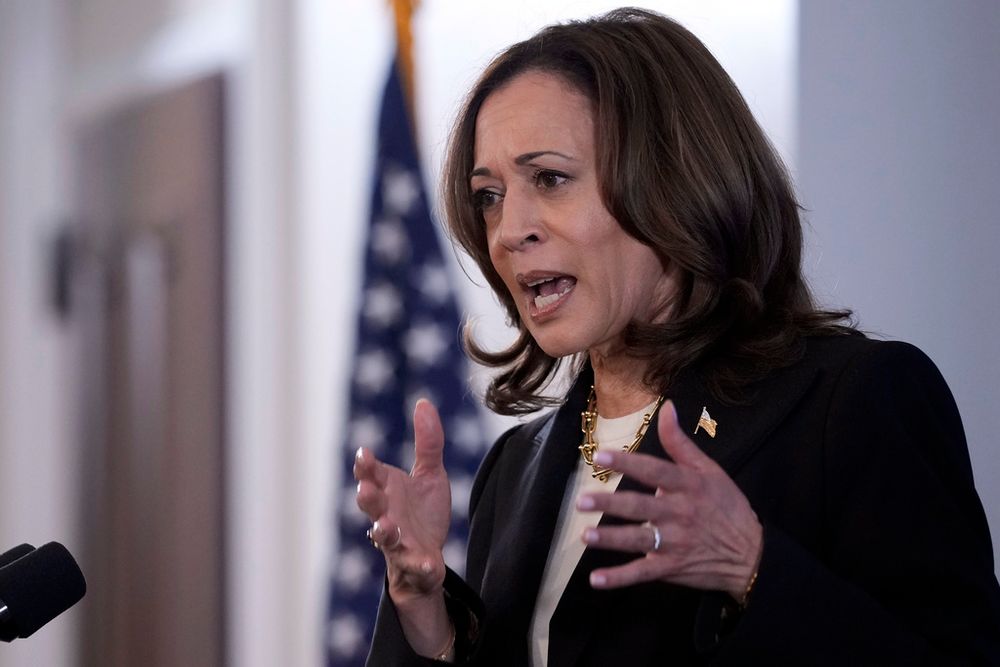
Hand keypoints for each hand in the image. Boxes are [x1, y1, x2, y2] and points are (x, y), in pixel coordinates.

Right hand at [354, 399, 451, 604]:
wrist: (428, 557)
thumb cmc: (422, 513)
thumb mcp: (430, 474)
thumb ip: (428, 443)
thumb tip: (423, 401)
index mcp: (387, 490)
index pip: (370, 475)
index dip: (365, 466)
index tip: (364, 454)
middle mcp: (386, 514)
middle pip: (371, 505)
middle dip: (367, 498)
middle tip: (365, 489)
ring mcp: (398, 541)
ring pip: (385, 536)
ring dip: (383, 531)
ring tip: (384, 527)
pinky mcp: (414, 562)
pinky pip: (414, 565)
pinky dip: (419, 565)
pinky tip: (427, 563)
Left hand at [577, 401, 761, 600]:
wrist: (751, 554)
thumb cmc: (726, 506)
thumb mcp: (709, 470)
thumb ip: (681, 442)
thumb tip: (666, 408)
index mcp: (687, 486)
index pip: (653, 471)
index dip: (627, 463)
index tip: (601, 456)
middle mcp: (679, 514)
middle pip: (639, 507)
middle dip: (610, 504)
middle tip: (582, 500)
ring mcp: (674, 543)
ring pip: (637, 540)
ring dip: (611, 539)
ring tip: (586, 535)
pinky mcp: (671, 567)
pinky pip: (642, 573)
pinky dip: (619, 578)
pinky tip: (597, 579)